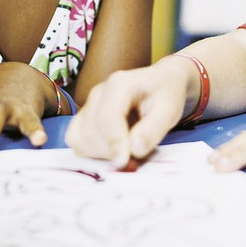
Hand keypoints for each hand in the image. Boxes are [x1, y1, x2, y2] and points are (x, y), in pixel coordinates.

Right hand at [66, 58, 195, 166]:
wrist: (160, 84)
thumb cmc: (166, 95)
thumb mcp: (170, 110)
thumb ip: (153, 130)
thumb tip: (134, 149)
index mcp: (119, 84)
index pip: (107, 117)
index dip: (114, 143)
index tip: (124, 162)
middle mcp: (98, 92)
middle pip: (91, 130)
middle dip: (109, 151)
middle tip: (133, 159)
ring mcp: (88, 104)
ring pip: (79, 137)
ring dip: (98, 153)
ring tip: (124, 153)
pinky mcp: (84, 116)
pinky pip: (75, 139)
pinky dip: (89, 151)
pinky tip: (111, 151)